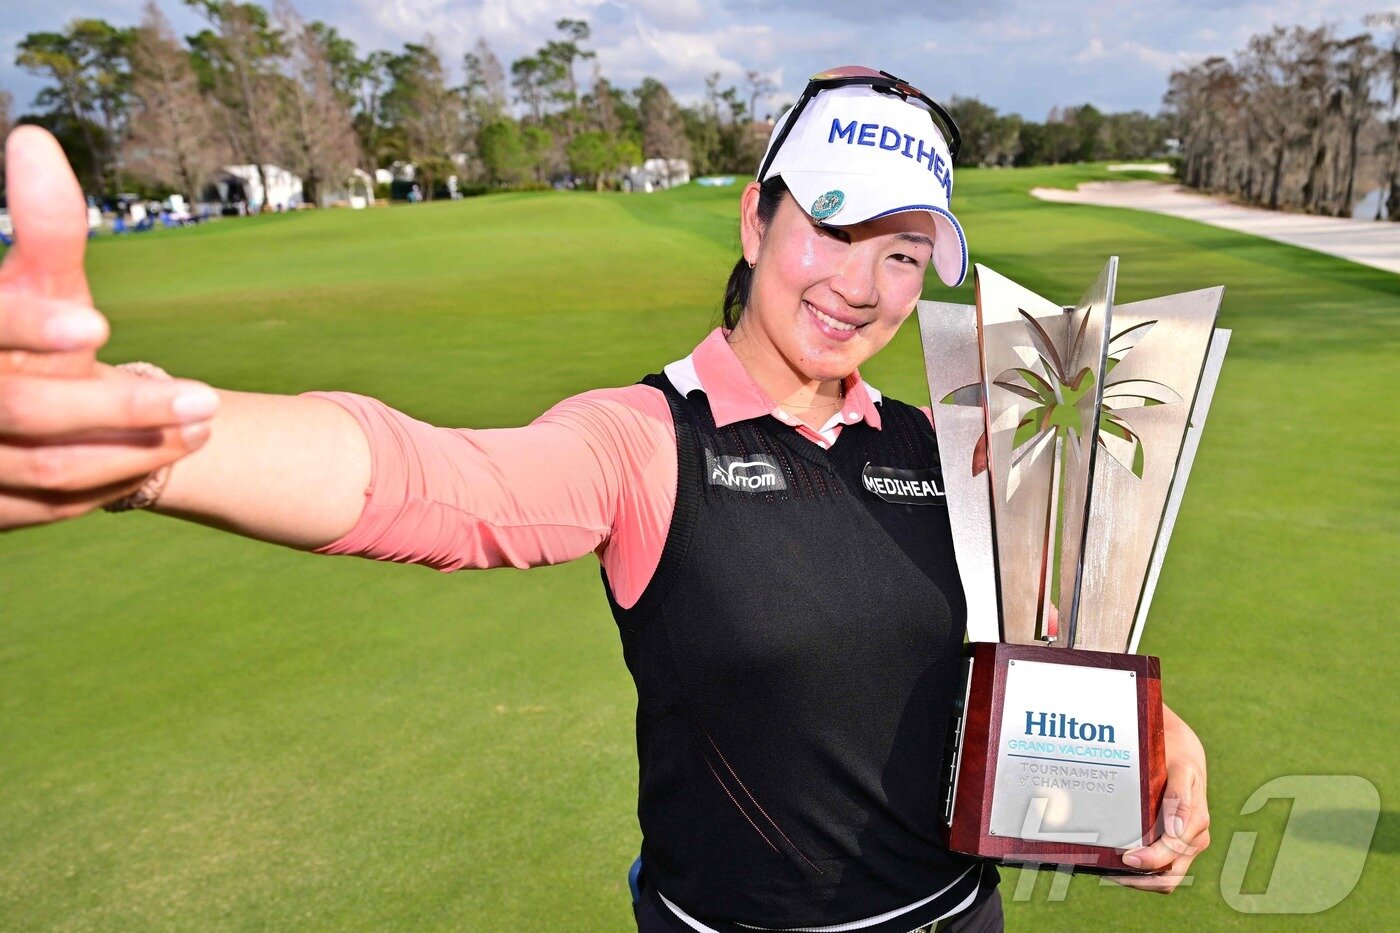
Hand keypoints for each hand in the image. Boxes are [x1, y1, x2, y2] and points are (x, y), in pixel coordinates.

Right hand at [0, 126, 218, 528]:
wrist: (17, 413)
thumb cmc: (29, 334)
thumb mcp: (38, 284)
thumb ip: (45, 228)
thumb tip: (36, 142)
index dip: (28, 324)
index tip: (96, 324)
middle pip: (25, 409)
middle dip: (122, 406)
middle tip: (207, 398)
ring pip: (48, 468)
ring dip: (136, 449)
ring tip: (204, 424)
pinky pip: (53, 508)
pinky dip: (115, 481)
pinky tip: (165, 455)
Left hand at [1111, 703, 1209, 892]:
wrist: (1184, 753)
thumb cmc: (1178, 760)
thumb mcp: (1181, 771)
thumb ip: (1179, 799)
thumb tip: (1176, 831)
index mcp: (1196, 824)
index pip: (1172, 855)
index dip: (1148, 861)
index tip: (1124, 857)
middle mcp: (1194, 840)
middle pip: (1168, 876)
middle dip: (1140, 879)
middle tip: (1108, 871)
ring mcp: (1185, 845)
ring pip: (1164, 878)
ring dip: (1139, 880)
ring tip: (1108, 871)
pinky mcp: (1175, 845)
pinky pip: (1161, 869)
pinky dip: (1142, 873)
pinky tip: (1117, 864)